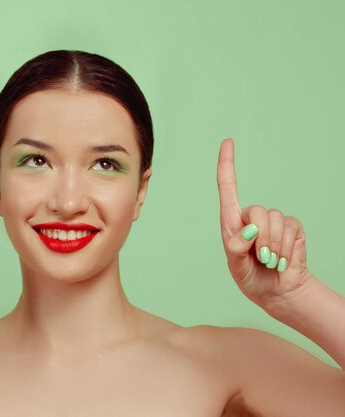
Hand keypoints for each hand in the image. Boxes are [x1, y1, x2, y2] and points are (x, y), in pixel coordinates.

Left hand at [216, 138, 311, 310]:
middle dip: (261, 238)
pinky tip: (281, 260)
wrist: (276, 292)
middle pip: (257, 211)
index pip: (227, 187)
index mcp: (231, 222)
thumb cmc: (251, 278)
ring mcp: (273, 221)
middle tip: (260, 257)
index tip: (227, 141)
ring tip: (269, 261)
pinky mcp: (292, 227)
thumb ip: (236, 248)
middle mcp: (251, 217)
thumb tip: (248, 229)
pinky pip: (290, 229)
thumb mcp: (236, 267)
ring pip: (275, 220)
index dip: (227, 164)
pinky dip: (285, 248)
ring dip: (273, 246)